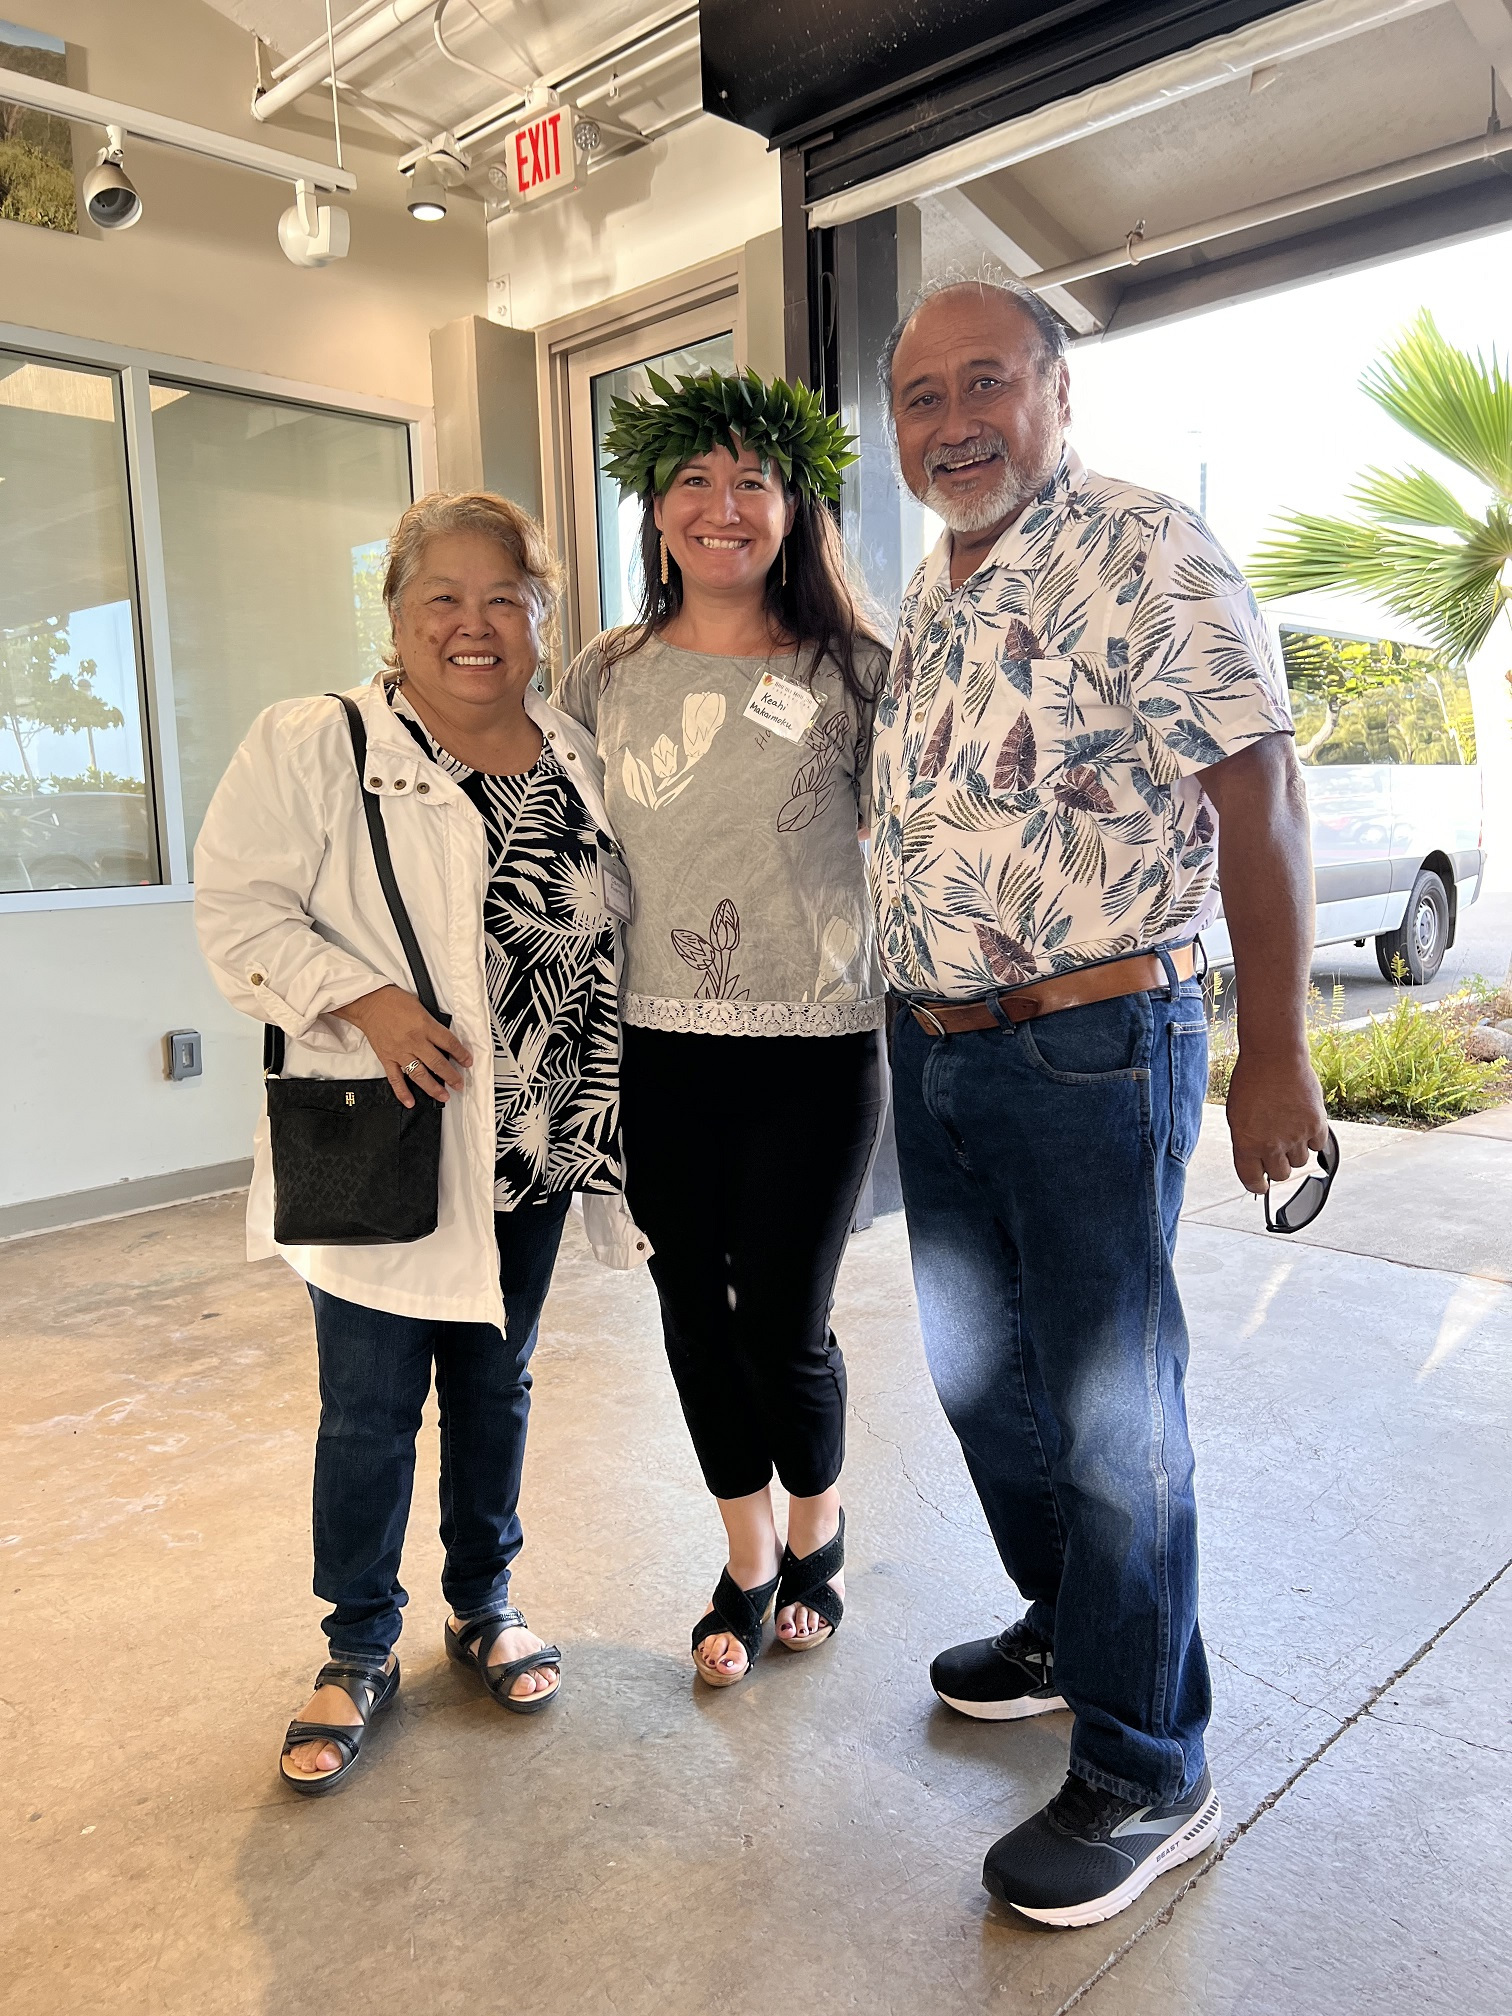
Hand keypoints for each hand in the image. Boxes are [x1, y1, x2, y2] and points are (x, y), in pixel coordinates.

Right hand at [332, 985, 471, 1107]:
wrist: (369, 1003)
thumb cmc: (394, 1001)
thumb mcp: (421, 1006)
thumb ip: (432, 1024)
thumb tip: (444, 1039)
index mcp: (424, 1026)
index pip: (449, 1043)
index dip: (461, 1054)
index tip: (467, 1062)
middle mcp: (414, 1041)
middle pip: (437, 1063)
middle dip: (451, 1076)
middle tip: (459, 1085)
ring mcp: (400, 1052)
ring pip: (420, 1074)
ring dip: (433, 1088)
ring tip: (443, 1096)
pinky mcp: (387, 1058)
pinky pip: (395, 1079)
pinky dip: (402, 1092)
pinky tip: (410, 1101)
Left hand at [1226, 1048, 1330, 1194]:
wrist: (1274, 1057)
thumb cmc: (1252, 1082)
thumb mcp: (1237, 1116)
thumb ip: (1247, 1142)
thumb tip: (1256, 1163)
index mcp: (1246, 1144)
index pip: (1252, 1181)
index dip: (1257, 1186)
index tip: (1261, 1187)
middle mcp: (1271, 1145)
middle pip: (1281, 1174)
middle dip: (1279, 1166)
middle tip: (1278, 1151)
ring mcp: (1295, 1136)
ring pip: (1301, 1162)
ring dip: (1296, 1151)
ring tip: (1290, 1128)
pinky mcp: (1316, 1126)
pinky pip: (1318, 1146)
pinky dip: (1313, 1139)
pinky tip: (1304, 1123)